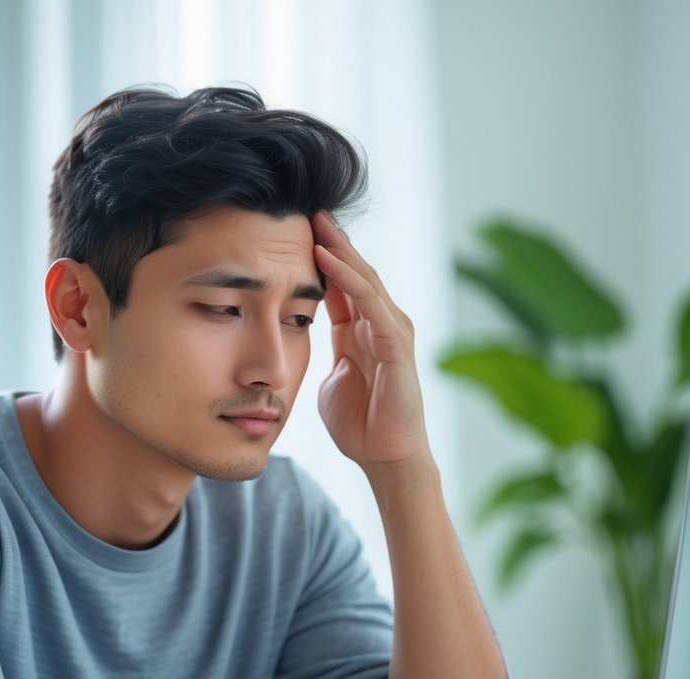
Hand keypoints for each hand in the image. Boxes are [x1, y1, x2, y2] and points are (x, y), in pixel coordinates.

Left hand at [312, 211, 430, 474]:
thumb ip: (323, 354)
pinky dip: (350, 280)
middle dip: (331, 240)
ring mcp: (392, 332)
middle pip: (354, 271)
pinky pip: (371, 304)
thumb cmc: (360, 424)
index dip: (319, 256)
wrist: (385, 457)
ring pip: (364, 280)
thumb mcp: (332, 378)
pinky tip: (329, 260)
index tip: (292, 230)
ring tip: (316, 222)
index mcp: (361, 330)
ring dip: (340, 250)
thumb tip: (300, 341)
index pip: (339, 283)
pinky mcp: (397, 345)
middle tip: (307, 209)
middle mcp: (380, 324)